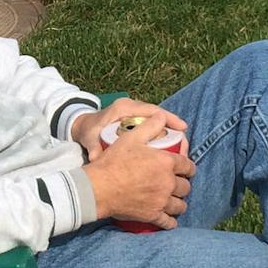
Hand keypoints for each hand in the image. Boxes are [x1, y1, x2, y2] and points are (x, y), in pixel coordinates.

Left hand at [69, 96, 186, 162]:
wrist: (82, 126)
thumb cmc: (88, 130)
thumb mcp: (90, 137)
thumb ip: (93, 147)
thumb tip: (96, 159)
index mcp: (124, 108)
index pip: (152, 110)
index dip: (169, 118)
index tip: (182, 128)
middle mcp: (133, 109)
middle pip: (160, 117)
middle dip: (175, 130)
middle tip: (185, 146)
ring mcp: (136, 115)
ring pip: (160, 123)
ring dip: (171, 136)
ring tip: (182, 152)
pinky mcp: (137, 123)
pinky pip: (155, 129)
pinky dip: (164, 138)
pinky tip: (171, 153)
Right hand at [81, 107, 194, 228]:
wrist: (98, 187)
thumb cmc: (113, 161)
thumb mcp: (130, 137)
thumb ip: (150, 126)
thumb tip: (161, 116)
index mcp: (166, 163)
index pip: (188, 165)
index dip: (188, 167)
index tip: (185, 168)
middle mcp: (168, 183)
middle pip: (186, 187)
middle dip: (183, 185)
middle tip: (177, 184)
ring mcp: (161, 201)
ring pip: (180, 205)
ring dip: (179, 202)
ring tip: (173, 201)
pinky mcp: (152, 215)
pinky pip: (168, 222)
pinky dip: (170, 221)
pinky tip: (169, 219)